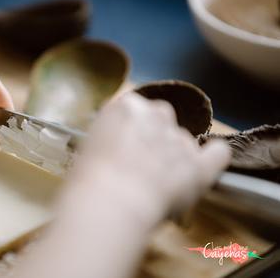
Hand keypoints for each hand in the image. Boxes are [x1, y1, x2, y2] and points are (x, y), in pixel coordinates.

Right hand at [70, 93, 230, 222]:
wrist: (113, 200)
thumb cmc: (90, 177)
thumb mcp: (88, 145)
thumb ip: (108, 135)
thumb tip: (116, 143)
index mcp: (127, 106)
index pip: (132, 109)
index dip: (129, 130)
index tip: (122, 146)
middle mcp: (156, 114)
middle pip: (161, 118)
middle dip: (154, 136)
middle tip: (140, 162)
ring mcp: (181, 139)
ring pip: (183, 141)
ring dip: (175, 155)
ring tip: (160, 182)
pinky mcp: (200, 164)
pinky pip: (218, 152)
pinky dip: (212, 158)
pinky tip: (204, 166)